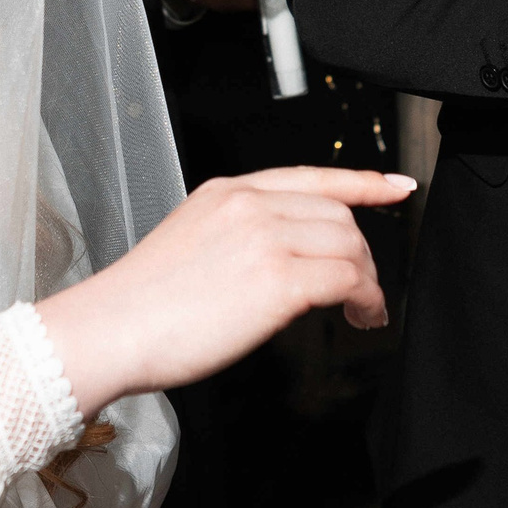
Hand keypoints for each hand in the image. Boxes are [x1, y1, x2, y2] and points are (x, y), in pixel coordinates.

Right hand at [34, 167, 413, 415]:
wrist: (110, 330)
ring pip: (350, 245)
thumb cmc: (143, 305)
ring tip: (362, 312)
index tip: (397, 187)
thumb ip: (242, 235)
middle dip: (362, 253)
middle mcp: (250, 204)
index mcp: (228, 191)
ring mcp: (266, 238)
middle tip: (363, 292)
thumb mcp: (193, 241)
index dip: (363, 181)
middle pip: (340, 214)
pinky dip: (364, 300)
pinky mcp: (278, 279)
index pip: (312, 176)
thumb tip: (289, 261)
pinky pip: (347, 280)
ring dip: (367, 281)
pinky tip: (358, 318)